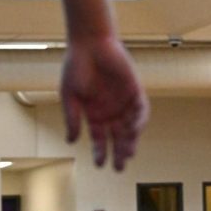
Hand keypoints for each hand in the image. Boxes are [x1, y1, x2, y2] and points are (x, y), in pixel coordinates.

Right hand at [61, 36, 149, 169]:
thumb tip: (71, 141)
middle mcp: (110, 110)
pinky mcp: (135, 90)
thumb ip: (72, 118)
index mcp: (94, 114)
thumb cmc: (76, 66)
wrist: (90, 43)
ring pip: (130, 127)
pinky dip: (139, 121)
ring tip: (128, 154)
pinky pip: (141, 110)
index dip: (100, 152)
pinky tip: (134, 130)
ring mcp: (123, 101)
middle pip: (118, 137)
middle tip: (119, 168)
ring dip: (130, 141)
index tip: (100, 165)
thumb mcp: (70, 96)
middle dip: (119, 153)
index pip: (100, 138)